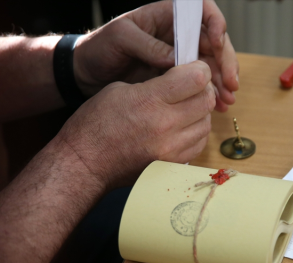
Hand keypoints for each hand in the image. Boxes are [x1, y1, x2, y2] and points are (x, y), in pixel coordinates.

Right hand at [57, 61, 214, 189]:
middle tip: (191, 87)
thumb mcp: (120, 89)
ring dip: (200, 112)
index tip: (193, 69)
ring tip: (185, 108)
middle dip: (203, 89)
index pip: (197, 78)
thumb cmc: (96, 124)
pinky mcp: (172, 164)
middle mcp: (165, 126)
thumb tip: (181, 78)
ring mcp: (171, 148)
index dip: (199, 69)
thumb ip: (155, 82)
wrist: (86, 163)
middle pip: (207, 100)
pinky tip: (182, 127)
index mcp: (150, 100)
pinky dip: (195, 133)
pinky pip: (199, 144)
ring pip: (206, 124)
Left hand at [73, 0, 237, 111]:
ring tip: (227, 100)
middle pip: (214, 41)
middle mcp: (177, 33)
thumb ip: (148, 45)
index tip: (218, 42)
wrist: (86, 73)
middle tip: (231, 83)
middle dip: (226, 61)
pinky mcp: (175, 77)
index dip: (216, 24)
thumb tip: (175, 59)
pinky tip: (219, 106)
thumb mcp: (120, 39)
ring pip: (211, 65)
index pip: (202, 10)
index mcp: (166, 14)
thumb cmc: (100, 48)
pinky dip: (210, 94)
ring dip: (222, 82)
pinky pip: (199, 84)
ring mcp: (178, 56)